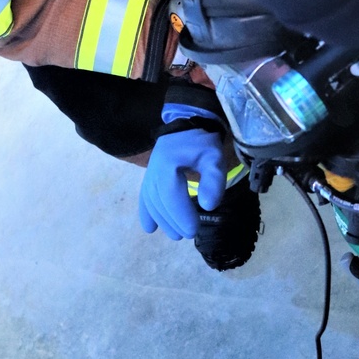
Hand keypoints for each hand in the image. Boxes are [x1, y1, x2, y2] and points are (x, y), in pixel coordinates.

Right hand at [138, 115, 226, 239]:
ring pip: (151, 201)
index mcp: (168, 164)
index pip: (171, 194)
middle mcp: (154, 170)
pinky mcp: (149, 176)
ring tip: (175, 235)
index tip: (193, 230)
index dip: (180, 214)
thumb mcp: (214, 158)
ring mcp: (149, 173)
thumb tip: (208, 206)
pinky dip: (146, 213)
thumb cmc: (203, 143)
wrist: (188, 124)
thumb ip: (213, 181)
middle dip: (173, 221)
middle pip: (159, 201)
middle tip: (189, 234)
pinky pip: (144, 197)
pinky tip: (149, 228)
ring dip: (162, 220)